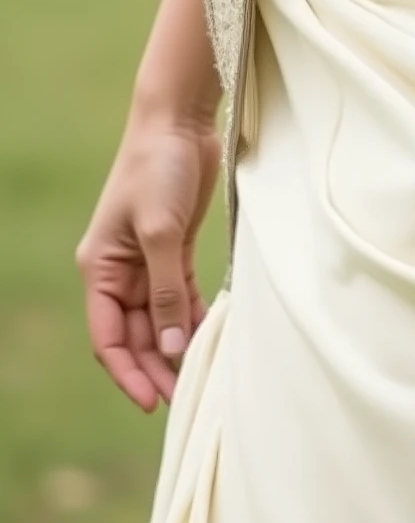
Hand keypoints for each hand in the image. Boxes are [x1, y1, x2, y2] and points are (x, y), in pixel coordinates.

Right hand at [76, 111, 220, 412]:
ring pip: (159, 317)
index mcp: (101, 271)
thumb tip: (170, 342)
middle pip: (136, 332)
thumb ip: (165, 288)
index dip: (127, 371)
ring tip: (197, 375)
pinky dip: (191, 316)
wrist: (178, 122)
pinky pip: (180, 293)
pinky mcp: (176, 246)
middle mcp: (121, 271)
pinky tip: (207, 336)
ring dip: (174, 345)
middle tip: (181, 397)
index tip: (149, 401)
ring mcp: (148, 259)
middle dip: (154, 366)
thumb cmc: (158, 169)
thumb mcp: (160, 231)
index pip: (109, 337)